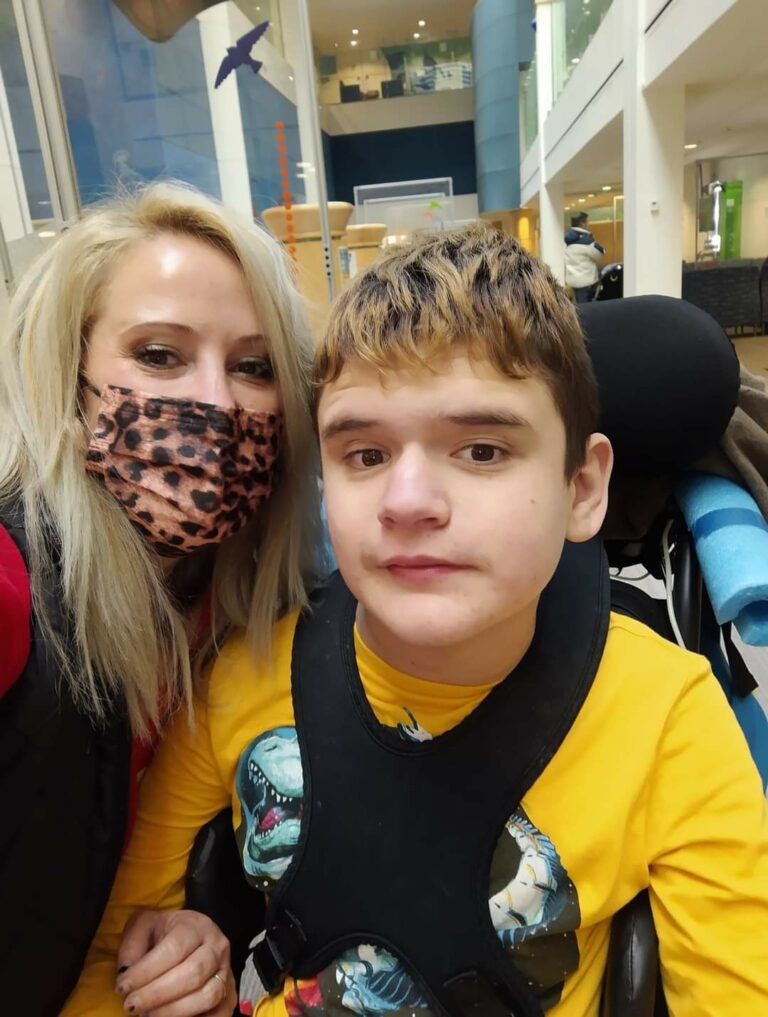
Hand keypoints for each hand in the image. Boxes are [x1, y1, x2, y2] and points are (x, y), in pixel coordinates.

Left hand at [115, 909, 236, 1016]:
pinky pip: (218, 1014)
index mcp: (196, 926)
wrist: (191, 938)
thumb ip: (133, 944)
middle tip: (132, 1005)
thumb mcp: (145, 926)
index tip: (122, 986)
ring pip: (208, 996)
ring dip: (173, 1011)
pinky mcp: (229, 994)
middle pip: (193, 974)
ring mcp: (227, 971)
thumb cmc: (164, 934)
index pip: (174, 949)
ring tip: (148, 1014)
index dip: (147, 971)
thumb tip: (126, 971)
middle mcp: (217, 946)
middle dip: (157, 994)